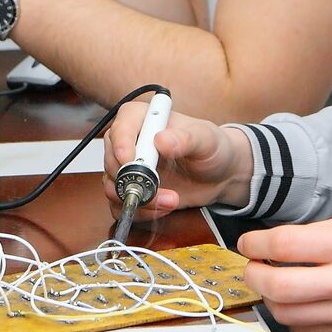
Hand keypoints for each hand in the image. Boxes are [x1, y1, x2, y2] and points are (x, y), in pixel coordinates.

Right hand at [102, 100, 253, 215]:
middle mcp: (132, 142)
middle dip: (132, 179)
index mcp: (146, 120)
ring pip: (113, 187)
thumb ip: (186, 138)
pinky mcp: (135, 190)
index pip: (122, 127)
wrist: (220, 175)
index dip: (121, 144)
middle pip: (111, 160)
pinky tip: (165, 208)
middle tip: (155, 187)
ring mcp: (131, 169)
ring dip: (139, 198)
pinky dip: (141, 212)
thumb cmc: (212, 148)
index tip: (129, 160)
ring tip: (170, 200)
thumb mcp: (206, 139)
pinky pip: (121, 206)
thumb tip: (161, 140)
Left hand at [239, 217, 331, 331]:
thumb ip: (319, 235)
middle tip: (253, 266)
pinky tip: (297, 303)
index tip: (248, 243)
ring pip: (285, 314)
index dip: (255, 243)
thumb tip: (277, 244)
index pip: (284, 245)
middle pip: (277, 286)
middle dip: (253, 275)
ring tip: (273, 285)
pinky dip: (291, 317)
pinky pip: (305, 331)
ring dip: (269, 299)